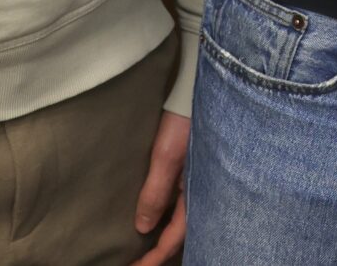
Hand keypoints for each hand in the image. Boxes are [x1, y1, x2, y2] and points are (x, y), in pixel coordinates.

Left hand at [132, 109, 189, 264]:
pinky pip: (179, 205)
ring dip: (161, 238)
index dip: (153, 258)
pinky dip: (165, 219)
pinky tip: (153, 220)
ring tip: (141, 249)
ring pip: (180, 221)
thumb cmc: (184, 120)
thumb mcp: (166, 156)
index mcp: (198, 193)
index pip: (174, 239)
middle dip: (158, 253)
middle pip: (179, 234)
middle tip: (135, 265)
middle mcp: (201, 192)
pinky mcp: (192, 171)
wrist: (197, 89)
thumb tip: (142, 227)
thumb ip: (155, 192)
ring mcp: (197, 182)